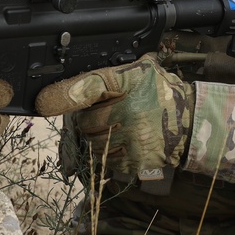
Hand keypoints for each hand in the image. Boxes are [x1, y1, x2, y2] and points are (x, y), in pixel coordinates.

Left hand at [35, 54, 191, 179]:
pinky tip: (123, 146)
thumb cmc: (158, 93)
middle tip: (104, 116)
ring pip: (93, 144)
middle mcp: (131, 109)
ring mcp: (134, 138)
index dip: (64, 94)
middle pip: (85, 121)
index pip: (90, 86)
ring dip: (96, 141)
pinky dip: (109, 157)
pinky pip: (107, 162)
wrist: (191, 121)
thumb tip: (60, 93)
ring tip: (115, 131)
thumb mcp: (136, 72)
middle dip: (88, 121)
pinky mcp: (138, 161)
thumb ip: (102, 78)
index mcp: (129, 81)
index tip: (43, 103)